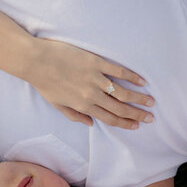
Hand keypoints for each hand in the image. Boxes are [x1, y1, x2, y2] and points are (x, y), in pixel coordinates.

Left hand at [29, 38, 153, 128]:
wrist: (35, 61)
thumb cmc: (43, 83)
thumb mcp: (57, 105)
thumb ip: (75, 116)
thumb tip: (91, 124)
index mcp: (83, 106)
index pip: (109, 118)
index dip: (124, 123)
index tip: (136, 126)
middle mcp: (92, 95)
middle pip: (120, 108)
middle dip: (137, 114)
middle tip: (151, 118)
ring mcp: (95, 79)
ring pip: (122, 92)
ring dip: (139, 98)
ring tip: (151, 102)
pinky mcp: (95, 63)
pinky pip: (118, 71)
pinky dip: (131, 77)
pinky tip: (142, 81)